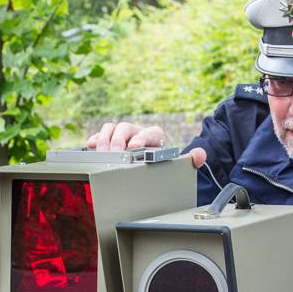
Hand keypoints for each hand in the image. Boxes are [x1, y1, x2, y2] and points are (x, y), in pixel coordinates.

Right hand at [84, 122, 206, 168]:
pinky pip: (100, 136)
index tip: (135, 147)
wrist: (150, 164)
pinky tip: (92, 146)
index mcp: (154, 136)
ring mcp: (122, 137)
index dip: (142, 138)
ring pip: (111, 128)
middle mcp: (137, 133)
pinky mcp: (109, 143)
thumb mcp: (176, 162)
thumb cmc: (161, 163)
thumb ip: (191, 160)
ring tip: (102, 153)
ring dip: (105, 139)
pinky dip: (95, 140)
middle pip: (126, 128)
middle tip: (114, 155)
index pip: (149, 132)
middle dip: (119, 141)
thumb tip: (200, 155)